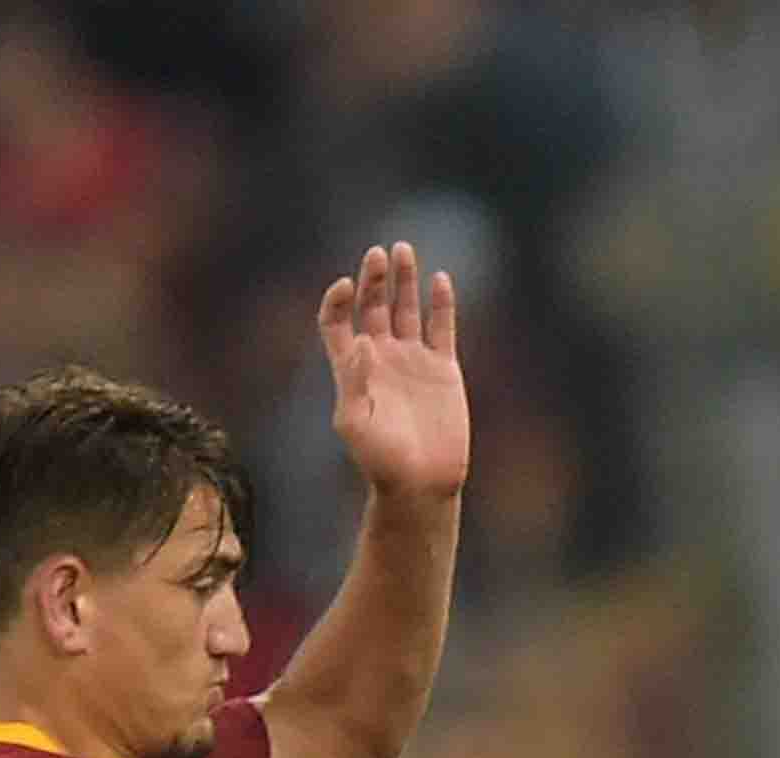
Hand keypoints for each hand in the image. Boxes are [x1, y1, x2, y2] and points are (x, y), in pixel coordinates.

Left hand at [319, 238, 466, 499]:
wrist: (422, 484)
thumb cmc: (381, 461)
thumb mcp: (355, 424)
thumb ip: (355, 381)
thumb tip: (365, 341)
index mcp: (351, 367)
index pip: (336, 321)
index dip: (337, 300)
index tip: (345, 287)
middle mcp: (380, 357)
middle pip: (372, 305)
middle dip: (373, 278)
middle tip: (378, 253)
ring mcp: (413, 360)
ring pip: (406, 309)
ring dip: (404, 280)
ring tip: (403, 251)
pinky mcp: (443, 369)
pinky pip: (441, 328)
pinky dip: (441, 304)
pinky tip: (440, 279)